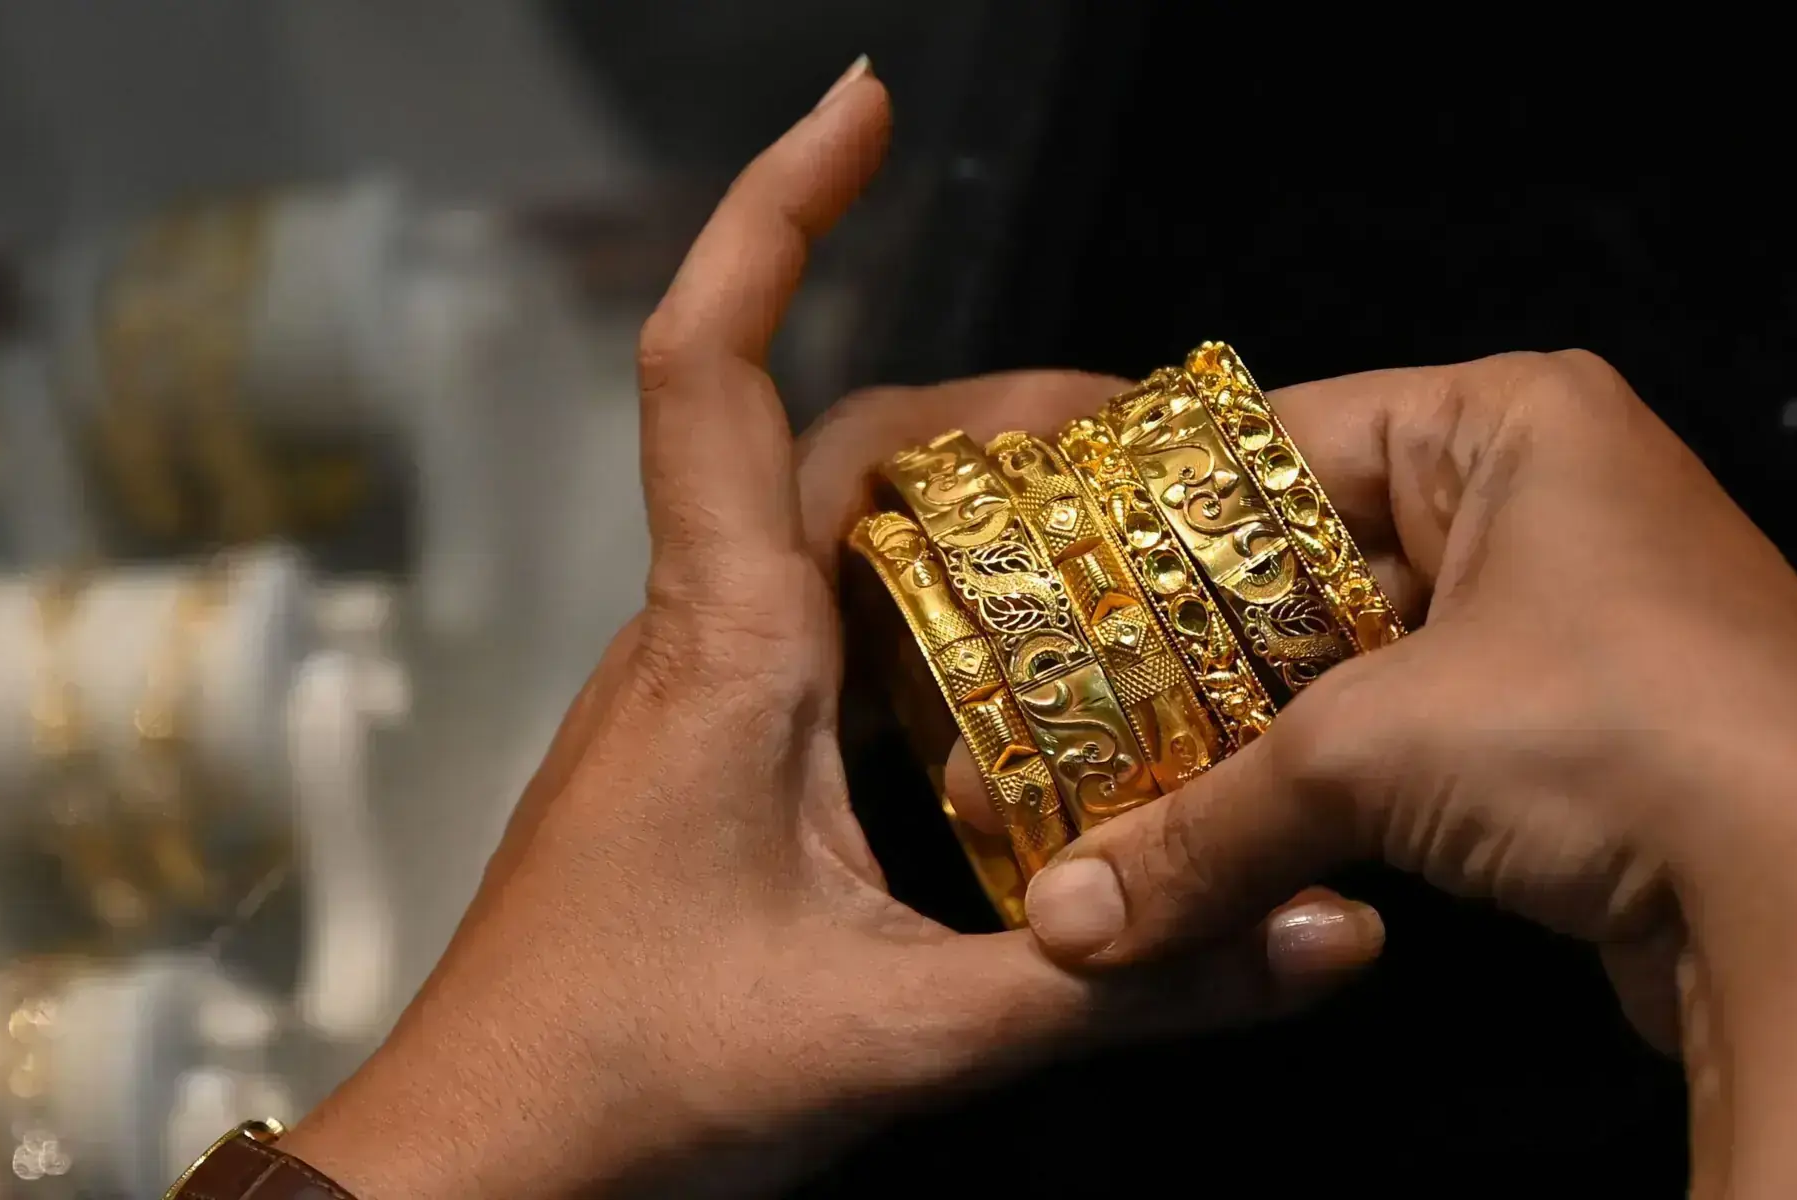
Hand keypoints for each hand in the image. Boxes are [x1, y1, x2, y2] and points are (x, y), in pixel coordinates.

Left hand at [277, 62, 1379, 1199]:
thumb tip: (1323, 935)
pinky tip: (1016, 692)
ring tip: (1103, 542)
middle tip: (1131, 437)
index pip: (712, 369)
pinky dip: (922, 618)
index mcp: (722, 650)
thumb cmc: (627, 1089)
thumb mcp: (901, 1038)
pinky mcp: (704, 763)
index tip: (859, 106)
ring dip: (955, 512)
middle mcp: (696, 644)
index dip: (776, 212)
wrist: (473, 1174)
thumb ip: (1118, 987)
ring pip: (825, 539)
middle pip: (832, 444)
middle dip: (982, 409)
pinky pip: (818, 635)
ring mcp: (690, 702)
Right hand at [985, 351, 1796, 1195]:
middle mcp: (1545, 496)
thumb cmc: (1622, 736)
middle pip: (1306, 565)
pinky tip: (1235, 834)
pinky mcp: (1580, 724)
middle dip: (1191, 658)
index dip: (1149, 524)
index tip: (1046, 588)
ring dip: (1253, 738)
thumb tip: (1063, 923)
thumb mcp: (1371, 756)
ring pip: (1355, 663)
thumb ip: (1202, 826)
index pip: (1271, 444)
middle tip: (1068, 710)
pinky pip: (1413, 734)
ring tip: (1126, 785)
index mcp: (1506, 419)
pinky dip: (1330, 788)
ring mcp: (1569, 613)